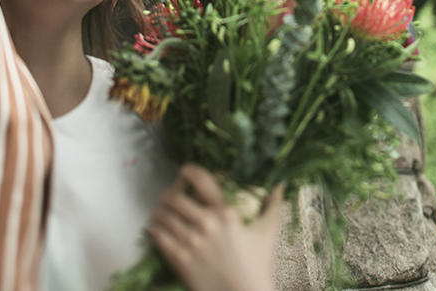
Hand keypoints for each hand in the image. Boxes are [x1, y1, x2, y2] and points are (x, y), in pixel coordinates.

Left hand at [148, 164, 282, 290]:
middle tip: (169, 196)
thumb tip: (281, 183)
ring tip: (161, 212)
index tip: (184, 170)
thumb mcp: (268, 232)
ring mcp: (191, 242)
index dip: (189, 172)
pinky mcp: (180, 260)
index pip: (202, 182)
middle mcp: (206, 224)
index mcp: (226, 213)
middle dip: (169, 195)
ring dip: (160, 211)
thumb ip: (274, 204)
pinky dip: (154, 229)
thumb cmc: (259, 265)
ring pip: (163, 216)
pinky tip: (155, 228)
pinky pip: (159, 237)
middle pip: (175, 198)